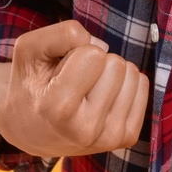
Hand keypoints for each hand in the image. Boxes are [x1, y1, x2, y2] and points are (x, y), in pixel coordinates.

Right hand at [0, 19, 148, 157]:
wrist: (29, 130)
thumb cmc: (30, 83)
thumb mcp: (30, 48)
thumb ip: (62, 33)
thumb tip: (103, 47)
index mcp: (57, 111)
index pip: (95, 55)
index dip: (76, 52)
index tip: (59, 72)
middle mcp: (86, 131)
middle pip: (117, 64)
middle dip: (96, 63)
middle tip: (72, 82)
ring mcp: (109, 138)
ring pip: (132, 74)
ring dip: (109, 74)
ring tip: (84, 92)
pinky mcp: (126, 138)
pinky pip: (141, 86)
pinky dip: (122, 85)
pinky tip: (99, 100)